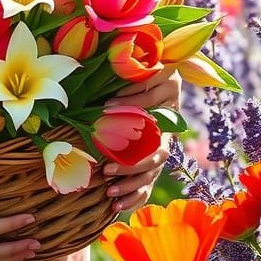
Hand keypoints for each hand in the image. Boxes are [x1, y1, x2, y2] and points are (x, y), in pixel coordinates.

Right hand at [101, 67, 180, 211]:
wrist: (153, 55)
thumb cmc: (128, 94)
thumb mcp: (119, 126)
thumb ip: (111, 144)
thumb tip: (87, 170)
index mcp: (159, 142)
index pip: (152, 177)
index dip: (135, 193)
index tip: (113, 205)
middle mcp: (170, 129)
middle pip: (157, 161)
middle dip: (131, 174)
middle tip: (107, 177)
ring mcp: (173, 108)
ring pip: (155, 134)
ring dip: (129, 138)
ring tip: (107, 138)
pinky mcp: (169, 81)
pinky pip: (149, 99)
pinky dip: (128, 103)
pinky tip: (110, 105)